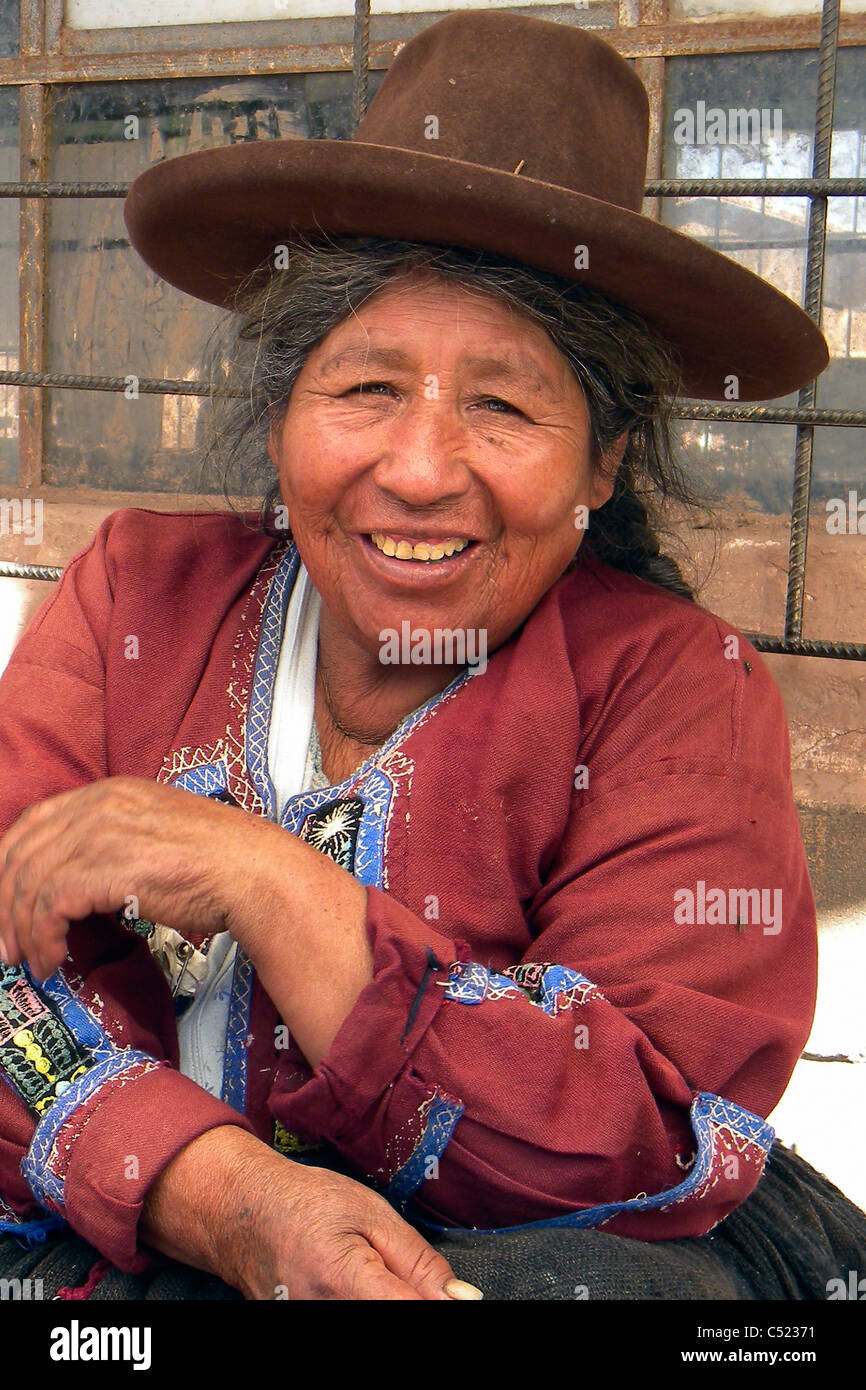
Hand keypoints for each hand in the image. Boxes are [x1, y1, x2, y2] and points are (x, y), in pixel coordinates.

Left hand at [0, 776, 272, 980]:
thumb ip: (116, 846)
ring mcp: (101, 833)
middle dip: (5, 904)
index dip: (10, 865)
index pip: (35, 822)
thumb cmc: (221, 865)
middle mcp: (100, 804)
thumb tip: (80, 888)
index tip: (8, 904)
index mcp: (111, 792)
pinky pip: (49, 907)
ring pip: (29, 882)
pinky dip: (43, 939)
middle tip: (7, 944)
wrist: (255, 873)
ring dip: (22, 929)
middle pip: (22, 852)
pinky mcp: (106, 868)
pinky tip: (53, 960)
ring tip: (31, 960)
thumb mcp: (158, 836)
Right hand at [142, 1126, 481, 1301]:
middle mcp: (321, 1315)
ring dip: (387, 1301)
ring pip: (371, 1327)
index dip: (439, 1304)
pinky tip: (357, 1288)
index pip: (412, 1311)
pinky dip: (365, 1304)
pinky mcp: (302, 1333)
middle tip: (395, 1274)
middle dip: (409, 1301)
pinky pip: (348, 1326)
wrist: (242, 1213)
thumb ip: (419, 1262)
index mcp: (345, 1281)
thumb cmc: (307, 1204)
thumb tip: (461, 1300)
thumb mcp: (372, 1213)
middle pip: (391, 1318)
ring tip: (370, 1274)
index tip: (452, 1296)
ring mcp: (308, 1326)